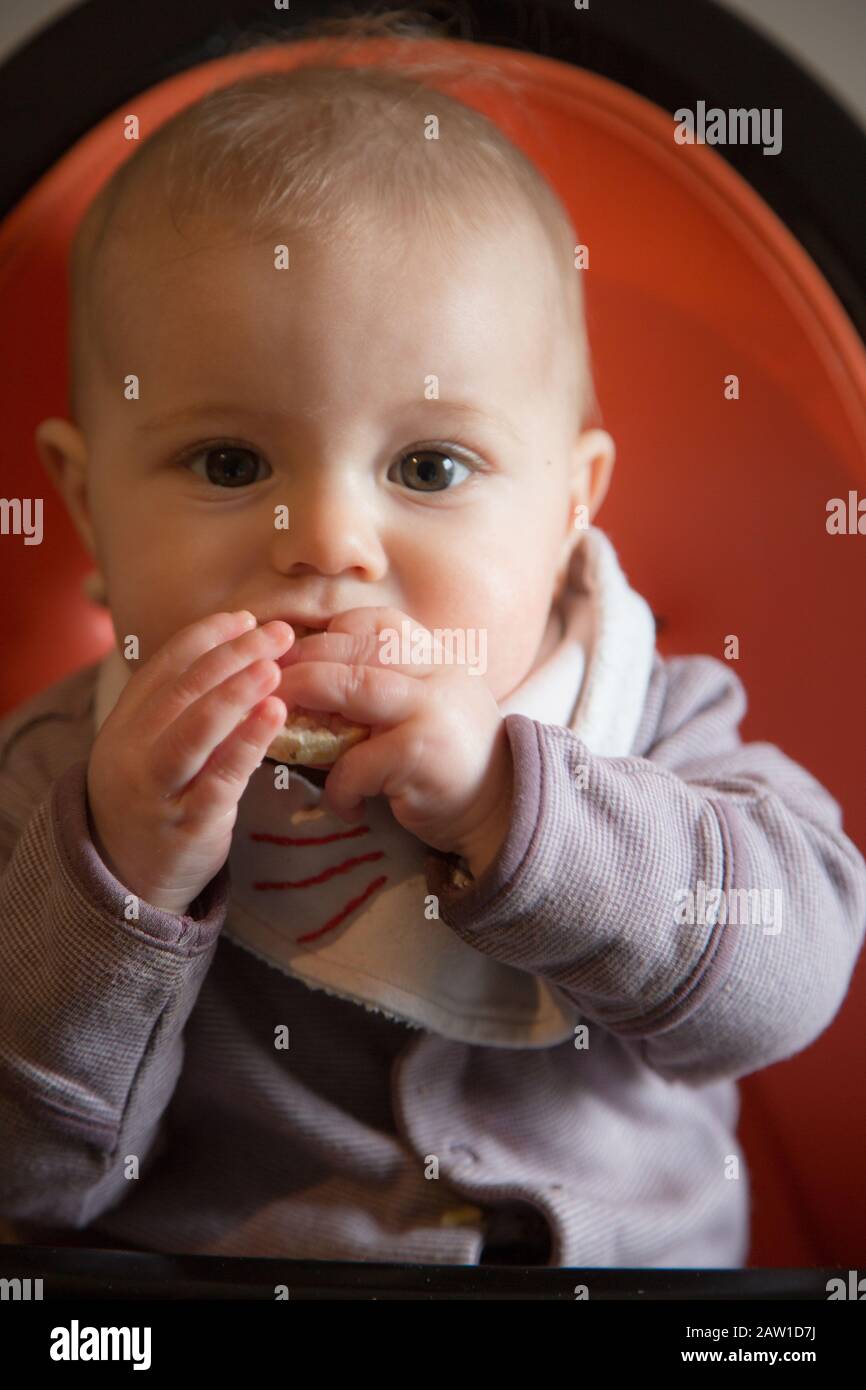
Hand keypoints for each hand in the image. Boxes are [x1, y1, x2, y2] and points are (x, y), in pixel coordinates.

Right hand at [87, 611, 294, 914]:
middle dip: (234, 655)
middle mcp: (132, 752)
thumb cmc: (156, 803)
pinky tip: (276, 716)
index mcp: (125, 724)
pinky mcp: (186, 824)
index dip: (206, 637)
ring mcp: (157, 789)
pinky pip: (219, 778)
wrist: (127, 880)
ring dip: (237, 692)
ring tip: (275, 666)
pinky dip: (248, 743)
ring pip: (194, 730)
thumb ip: (185, 711)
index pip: (164, 667)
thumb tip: (243, 658)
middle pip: (183, 690)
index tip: (245, 618)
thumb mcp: (154, 751)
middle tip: (279, 633)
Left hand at [276, 607, 513, 876]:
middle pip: (356, 649)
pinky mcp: (422, 753)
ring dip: (306, 700)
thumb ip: (385, 690)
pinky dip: (339, 784)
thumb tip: (306, 683)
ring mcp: (433, 708)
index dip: (330, 632)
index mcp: (437, 658)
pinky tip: (342, 802)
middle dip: (302, 661)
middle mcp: (439, 673)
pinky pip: (358, 760)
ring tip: (278, 724)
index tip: (294, 651)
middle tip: (264, 682)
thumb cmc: (451, 764)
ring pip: (353, 686)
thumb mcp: (425, 711)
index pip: (378, 623)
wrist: (503, 813)